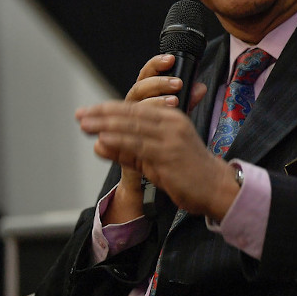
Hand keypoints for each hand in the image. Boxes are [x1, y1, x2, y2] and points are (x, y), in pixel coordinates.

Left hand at [79, 100, 237, 218]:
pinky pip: (139, 145)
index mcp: (172, 118)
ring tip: (86, 124)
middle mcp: (172, 123)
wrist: (215, 187)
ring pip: (133, 127)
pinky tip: (103, 139)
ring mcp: (171, 139)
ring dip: (106, 125)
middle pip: (132, 114)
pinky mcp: (168, 155)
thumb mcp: (156, 157)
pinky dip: (119, 141)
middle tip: (81, 114)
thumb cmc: (188, 171)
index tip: (88, 111)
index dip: (109, 108)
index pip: (136, 109)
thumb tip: (100, 144)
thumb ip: (129, 150)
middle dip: (103, 114)